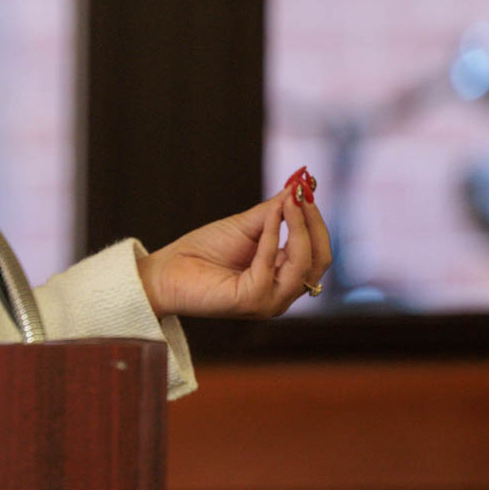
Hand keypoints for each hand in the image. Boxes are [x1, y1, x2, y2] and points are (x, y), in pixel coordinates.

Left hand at [136, 185, 331, 319]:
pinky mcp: (252, 301)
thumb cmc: (205, 250)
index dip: (316, 221)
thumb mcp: (246, 225)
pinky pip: (270, 266)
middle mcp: (282, 292)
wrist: (169, 270)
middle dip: (313, 224)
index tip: (308, 190)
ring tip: (286, 202)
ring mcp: (270, 301)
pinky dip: (270, 238)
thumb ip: (274, 211)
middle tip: (303, 195)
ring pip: (303, 265)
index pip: (317, 252)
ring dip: (297, 228)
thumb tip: (299, 188)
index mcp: (283, 276)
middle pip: (319, 260)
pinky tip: (266, 218)